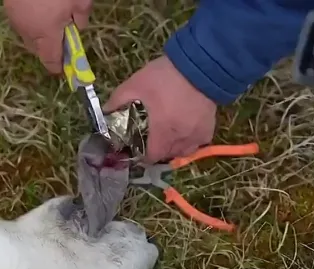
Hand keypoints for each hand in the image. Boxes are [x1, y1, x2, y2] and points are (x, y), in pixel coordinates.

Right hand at [4, 0, 91, 73]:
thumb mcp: (80, 0)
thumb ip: (82, 18)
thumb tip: (79, 28)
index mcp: (47, 35)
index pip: (51, 62)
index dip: (59, 67)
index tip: (68, 66)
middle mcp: (28, 32)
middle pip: (39, 51)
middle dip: (51, 48)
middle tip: (63, 34)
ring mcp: (16, 20)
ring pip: (29, 37)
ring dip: (40, 34)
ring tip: (51, 15)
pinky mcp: (9, 9)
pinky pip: (22, 23)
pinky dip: (31, 21)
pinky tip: (40, 6)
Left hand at [103, 56, 217, 163]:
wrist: (198, 65)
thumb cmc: (163, 77)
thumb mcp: (134, 85)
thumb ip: (117, 101)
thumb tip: (104, 114)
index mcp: (161, 132)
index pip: (150, 157)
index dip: (141, 154)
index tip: (136, 146)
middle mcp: (180, 140)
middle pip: (165, 155)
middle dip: (156, 149)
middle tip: (150, 135)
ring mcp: (196, 136)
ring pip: (181, 151)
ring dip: (172, 146)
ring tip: (167, 132)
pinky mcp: (208, 130)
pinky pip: (196, 143)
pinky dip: (188, 140)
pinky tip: (183, 128)